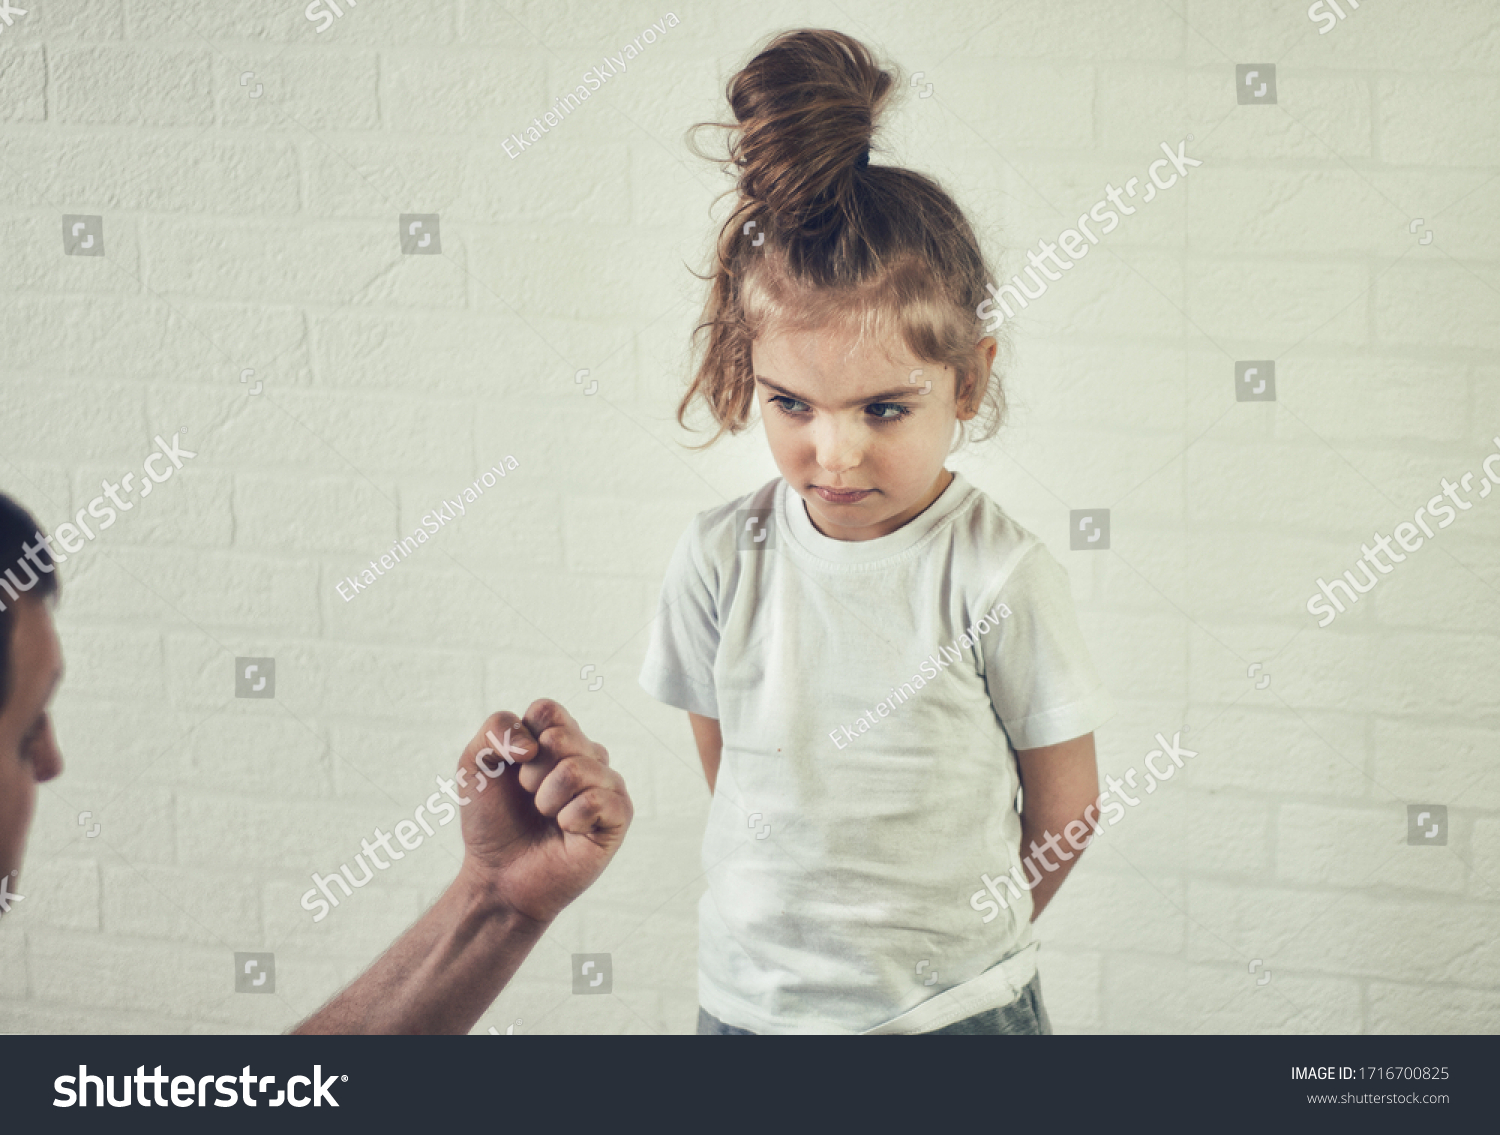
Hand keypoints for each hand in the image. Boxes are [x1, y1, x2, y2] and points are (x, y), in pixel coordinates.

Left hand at [455, 699, 631, 924]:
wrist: (499, 876)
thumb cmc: (492, 822)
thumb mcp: (474, 764)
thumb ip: (497, 728)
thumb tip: (537, 744)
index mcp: (557, 739)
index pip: (548, 710)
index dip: (522, 740)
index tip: (513, 769)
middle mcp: (586, 757)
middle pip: (562, 736)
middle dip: (532, 773)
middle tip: (530, 798)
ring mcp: (606, 785)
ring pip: (578, 768)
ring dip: (547, 799)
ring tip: (547, 817)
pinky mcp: (619, 815)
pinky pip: (596, 800)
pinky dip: (570, 818)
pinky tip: (567, 831)